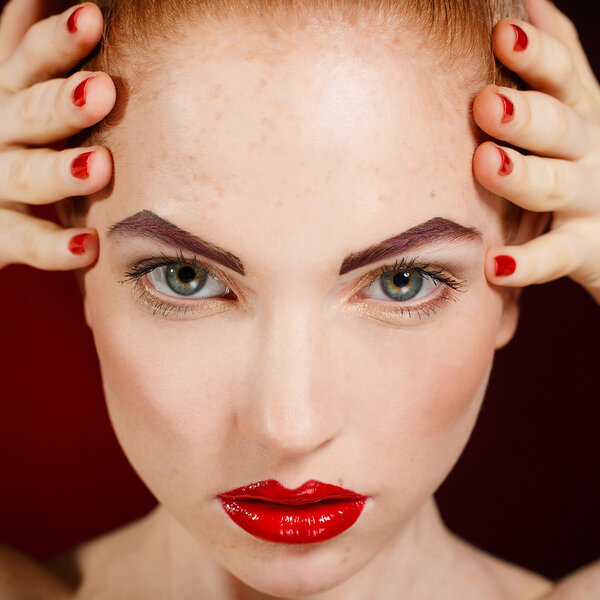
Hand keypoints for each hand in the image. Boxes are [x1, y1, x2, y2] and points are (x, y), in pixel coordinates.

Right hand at [0, 0, 114, 270]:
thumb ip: (43, 60)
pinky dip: (54, 246)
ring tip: (100, 167)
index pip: (32, 61)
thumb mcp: (27, 98)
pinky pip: (23, 240)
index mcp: (12, 96)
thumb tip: (76, 6)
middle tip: (103, 92)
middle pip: (28, 113)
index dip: (59, 40)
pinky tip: (89, 246)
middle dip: (62, 103)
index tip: (93, 18)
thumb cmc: (22, 143)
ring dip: (59, 172)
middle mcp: (0, 133)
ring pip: (24, 175)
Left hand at [473, 0, 599, 303]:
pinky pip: (556, 256)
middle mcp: (590, 151)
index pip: (561, 76)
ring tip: (487, 164)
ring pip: (555, 187)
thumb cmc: (590, 162)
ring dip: (523, 176)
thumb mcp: (581, 106)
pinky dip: (527, 263)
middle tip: (486, 102)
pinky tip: (495, 266)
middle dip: (525, 114)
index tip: (502, 33)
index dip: (536, 55)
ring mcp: (592, 201)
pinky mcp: (588, 249)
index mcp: (582, 114)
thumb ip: (561, 60)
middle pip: (559, 127)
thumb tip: (529, 3)